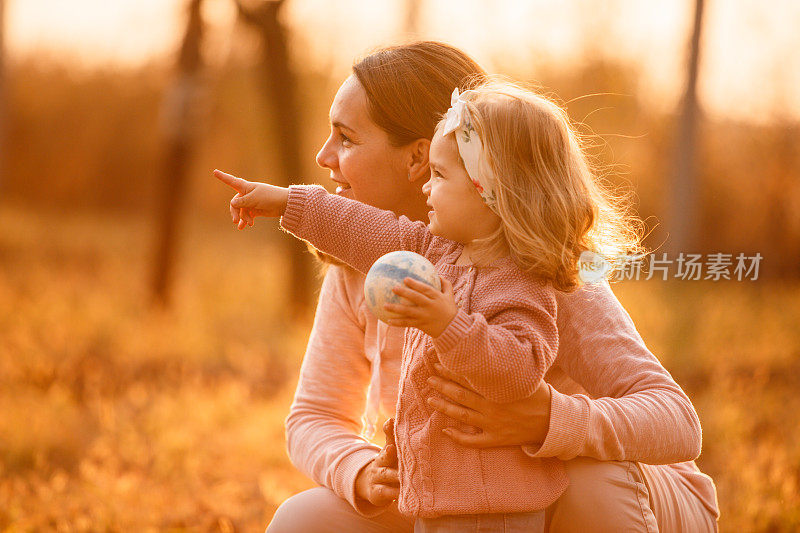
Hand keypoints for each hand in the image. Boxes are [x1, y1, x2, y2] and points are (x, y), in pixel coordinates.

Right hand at [213, 169, 288, 228]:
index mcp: (246, 187)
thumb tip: (231, 204)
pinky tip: (242, 227)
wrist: (283, 204)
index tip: (214, 171)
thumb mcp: (254, 199)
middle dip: (235, 212)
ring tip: (249, 224)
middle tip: (235, 220)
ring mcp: (251, 202)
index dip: (223, 177)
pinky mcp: (256, 210)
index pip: (232, 181)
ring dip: (243, 218)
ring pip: (241, 211)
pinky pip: (247, 216)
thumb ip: (242, 202)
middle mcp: (247, 194)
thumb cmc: (270, 197)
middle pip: (235, 203)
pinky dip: (245, 221)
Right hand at [354, 418, 399, 506]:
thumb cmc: (388, 463)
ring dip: (394, 475)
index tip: (391, 421)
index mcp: (387, 449)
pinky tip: (403, 494)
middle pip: (384, 456)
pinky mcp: (377, 493)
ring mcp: (377, 477)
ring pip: (386, 475)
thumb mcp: (391, 450)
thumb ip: (394, 436)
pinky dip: (394, 494)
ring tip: (402, 476)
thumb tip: (393, 418)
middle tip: (392, 448)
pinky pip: (386, 493)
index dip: (389, 430)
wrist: (369, 483)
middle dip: (388, 452)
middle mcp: (380, 462)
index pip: (389, 437)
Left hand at [383, 277, 456, 336]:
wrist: (452, 328)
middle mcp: (430, 306)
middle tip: (393, 288)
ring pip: (409, 312)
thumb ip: (445, 284)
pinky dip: (398, 323)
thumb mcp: (450, 296)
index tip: (405, 279)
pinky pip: (407, 323)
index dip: (416, 284)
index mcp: (436, 297)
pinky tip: (388, 321)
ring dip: (396, 309)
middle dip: (405, 293)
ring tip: (384, 305)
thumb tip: (438, 274)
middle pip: (416, 298)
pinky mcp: (421, 325)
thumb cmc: (450, 310)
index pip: (425, 289)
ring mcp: (425, 316)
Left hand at [426, 357, 551, 447]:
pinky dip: (459, 438)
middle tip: (429, 378)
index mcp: (498, 390)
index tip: (439, 362)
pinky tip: (445, 432)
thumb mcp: (526, 375)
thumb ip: (508, 365)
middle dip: (443, 386)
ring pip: (463, 416)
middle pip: (462, 395)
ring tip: (430, 400)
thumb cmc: (539, 395)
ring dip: (444, 407)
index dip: (452, 370)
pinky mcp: (497, 439)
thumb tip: (493, 344)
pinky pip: (474, 441)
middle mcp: (493, 407)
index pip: (469, 378)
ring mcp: (493, 425)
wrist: (553, 422)